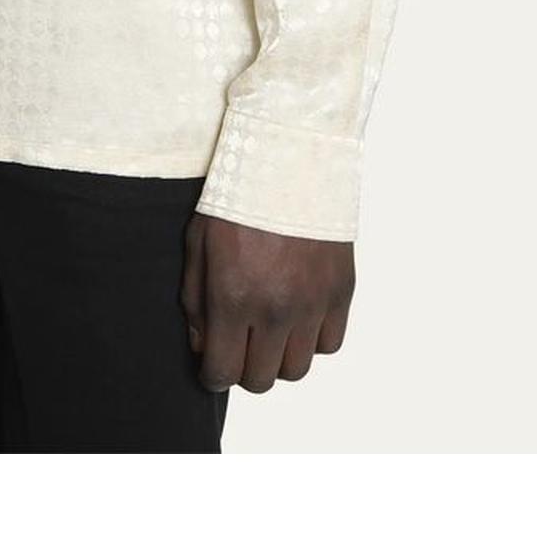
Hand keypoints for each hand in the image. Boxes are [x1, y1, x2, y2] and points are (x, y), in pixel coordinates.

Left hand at [181, 212, 353, 393]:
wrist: (290, 157)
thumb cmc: (236, 196)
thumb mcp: (198, 243)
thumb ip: (195, 301)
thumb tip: (203, 346)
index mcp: (233, 298)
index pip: (222, 373)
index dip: (212, 374)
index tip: (213, 361)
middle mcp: (275, 309)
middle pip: (260, 380)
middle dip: (243, 366)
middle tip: (240, 340)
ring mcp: (313, 303)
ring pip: (297, 369)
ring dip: (279, 356)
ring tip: (270, 327)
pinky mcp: (341, 291)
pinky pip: (329, 343)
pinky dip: (313, 338)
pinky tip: (299, 313)